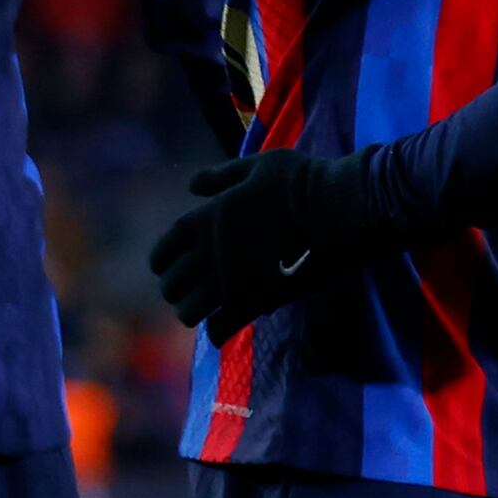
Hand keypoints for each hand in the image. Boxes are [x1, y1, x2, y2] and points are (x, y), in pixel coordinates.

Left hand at [151, 151, 362, 330]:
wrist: (336, 208)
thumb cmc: (300, 181)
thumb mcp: (257, 165)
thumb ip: (222, 176)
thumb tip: (192, 186)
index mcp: (205, 218)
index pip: (165, 249)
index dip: (162, 261)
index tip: (166, 268)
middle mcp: (208, 252)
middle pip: (172, 285)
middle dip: (176, 290)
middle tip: (188, 293)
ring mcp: (229, 280)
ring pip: (189, 311)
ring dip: (193, 313)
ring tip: (204, 313)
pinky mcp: (253, 301)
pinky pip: (220, 328)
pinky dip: (218, 332)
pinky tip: (224, 329)